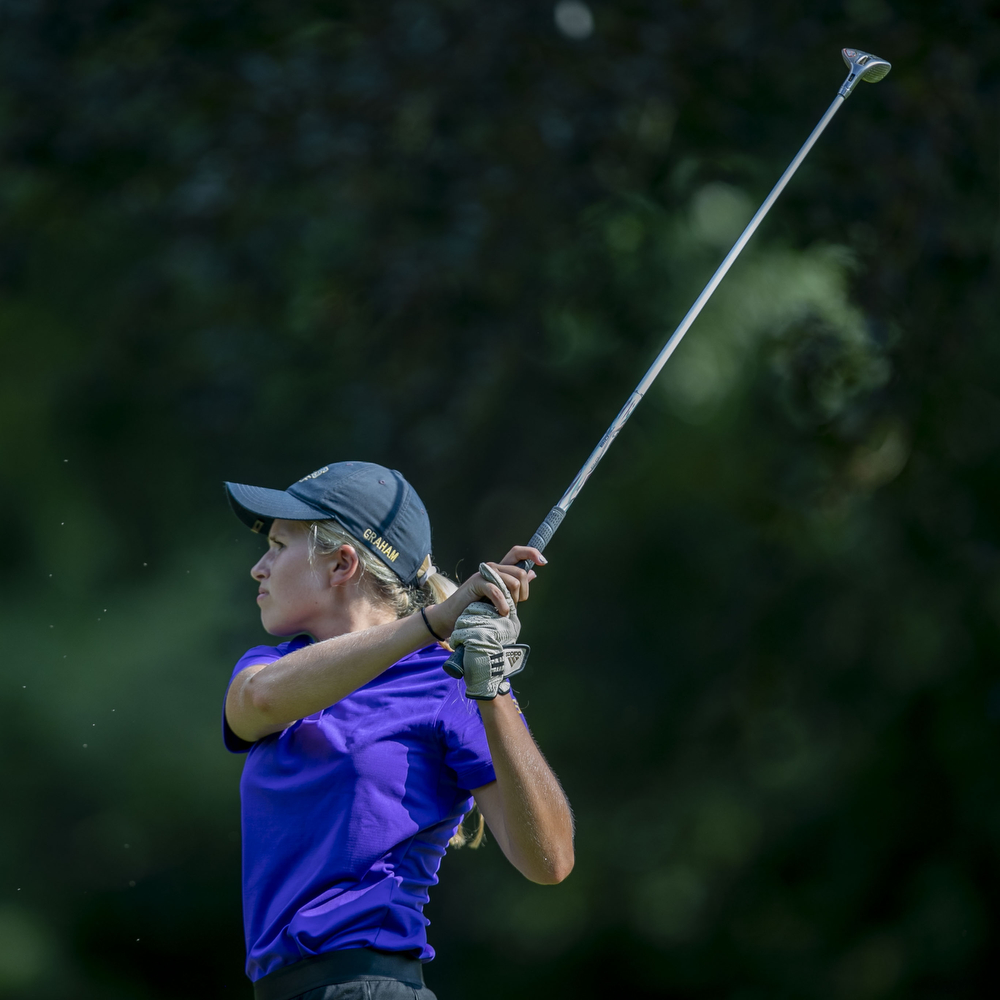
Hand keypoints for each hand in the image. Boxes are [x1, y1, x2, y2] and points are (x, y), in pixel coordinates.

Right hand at [449, 563, 527, 699]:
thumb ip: (515, 585)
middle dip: (523, 592)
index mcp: (500, 569)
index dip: (532, 552)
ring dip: (513, 600)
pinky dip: (502, 603)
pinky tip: (501, 612)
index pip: (517, 552)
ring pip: (513, 581)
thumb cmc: (476, 608)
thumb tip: (533, 572)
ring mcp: (484, 574)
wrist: (453, 617)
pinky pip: (497, 590)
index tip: (544, 561)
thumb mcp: (501, 597)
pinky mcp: (476, 583)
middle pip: (520, 572)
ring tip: (504, 610)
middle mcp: (493, 568)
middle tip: (514, 605)